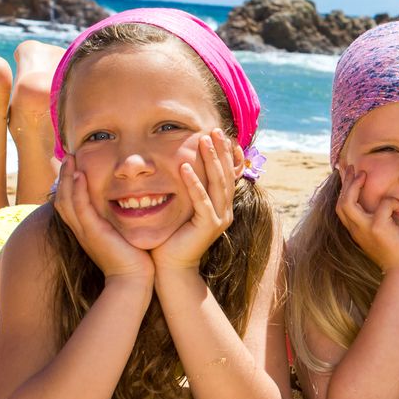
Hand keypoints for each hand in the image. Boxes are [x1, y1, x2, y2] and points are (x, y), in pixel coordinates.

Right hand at [54, 155, 152, 280]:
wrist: (133, 281)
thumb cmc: (134, 261)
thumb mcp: (123, 237)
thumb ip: (120, 224)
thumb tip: (131, 208)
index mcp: (86, 231)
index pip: (70, 203)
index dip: (68, 184)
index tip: (73, 166)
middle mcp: (81, 230)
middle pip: (62, 198)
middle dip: (64, 176)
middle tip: (67, 157)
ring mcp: (85, 231)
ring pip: (67, 200)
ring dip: (68, 177)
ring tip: (70, 159)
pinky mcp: (93, 233)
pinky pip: (81, 207)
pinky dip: (78, 190)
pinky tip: (80, 175)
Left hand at [152, 129, 237, 270]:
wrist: (171, 268)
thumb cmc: (171, 238)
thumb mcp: (182, 208)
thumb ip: (187, 189)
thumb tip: (181, 164)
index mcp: (221, 205)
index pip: (227, 173)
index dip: (224, 153)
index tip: (218, 133)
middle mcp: (225, 210)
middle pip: (226, 174)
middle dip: (220, 150)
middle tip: (214, 129)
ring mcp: (219, 219)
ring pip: (218, 183)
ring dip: (211, 160)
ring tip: (203, 141)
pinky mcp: (209, 227)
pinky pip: (202, 200)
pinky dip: (194, 183)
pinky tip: (185, 167)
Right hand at [335, 165, 398, 271]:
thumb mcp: (384, 234)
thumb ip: (379, 220)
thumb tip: (383, 204)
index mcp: (357, 231)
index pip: (342, 208)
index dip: (343, 190)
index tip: (349, 175)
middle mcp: (357, 230)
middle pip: (340, 203)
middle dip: (345, 183)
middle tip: (353, 168)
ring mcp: (365, 229)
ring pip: (347, 203)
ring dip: (354, 186)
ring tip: (363, 175)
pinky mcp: (379, 229)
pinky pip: (383, 206)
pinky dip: (392, 202)